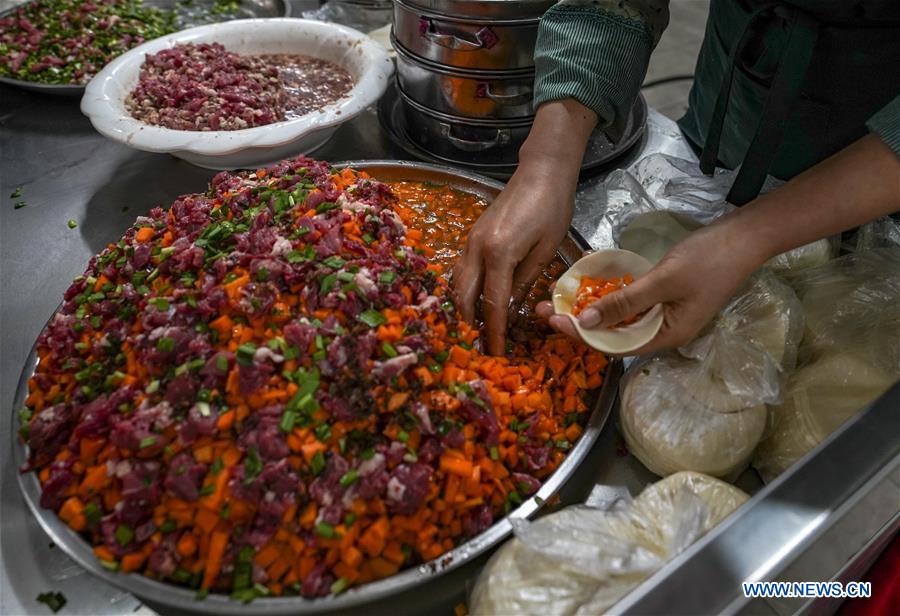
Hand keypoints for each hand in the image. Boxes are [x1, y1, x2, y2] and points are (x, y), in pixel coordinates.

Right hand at [453, 99, 596, 354]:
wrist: (541, 171)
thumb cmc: (552, 207)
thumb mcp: (547, 249)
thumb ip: (526, 280)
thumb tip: (511, 308)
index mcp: (499, 253)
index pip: (492, 303)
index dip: (493, 330)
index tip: (495, 351)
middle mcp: (477, 248)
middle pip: (464, 295)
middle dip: (469, 322)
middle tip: (478, 344)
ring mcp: (471, 240)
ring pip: (457, 282)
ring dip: (463, 306)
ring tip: (474, 327)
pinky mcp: (473, 235)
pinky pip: (462, 269)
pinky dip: (464, 288)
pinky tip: (475, 299)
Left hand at [536, 221, 767, 355]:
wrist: (745, 237)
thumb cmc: (708, 259)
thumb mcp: (663, 280)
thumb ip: (625, 303)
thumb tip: (587, 324)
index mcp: (666, 337)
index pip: (614, 346)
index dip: (581, 336)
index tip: (552, 320)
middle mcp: (663, 332)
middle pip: (613, 336)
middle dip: (579, 324)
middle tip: (546, 308)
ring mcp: (664, 315)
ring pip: (619, 321)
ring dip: (590, 311)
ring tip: (559, 300)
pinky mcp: (664, 299)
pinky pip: (630, 306)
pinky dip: (609, 299)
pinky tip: (589, 288)